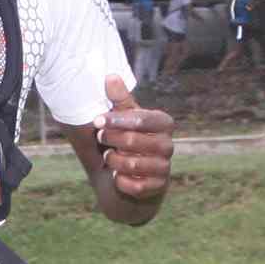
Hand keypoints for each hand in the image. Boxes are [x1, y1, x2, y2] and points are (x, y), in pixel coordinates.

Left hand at [95, 76, 173, 197]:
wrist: (133, 174)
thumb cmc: (128, 138)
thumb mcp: (124, 118)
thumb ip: (119, 99)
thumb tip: (111, 76)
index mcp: (163, 123)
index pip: (141, 119)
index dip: (116, 120)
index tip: (96, 121)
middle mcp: (168, 145)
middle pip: (132, 141)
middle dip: (110, 140)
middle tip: (100, 138)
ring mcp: (164, 167)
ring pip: (132, 165)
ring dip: (113, 161)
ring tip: (108, 157)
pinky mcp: (157, 187)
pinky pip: (135, 186)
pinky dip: (120, 181)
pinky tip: (116, 176)